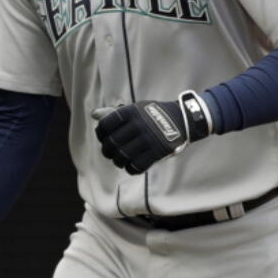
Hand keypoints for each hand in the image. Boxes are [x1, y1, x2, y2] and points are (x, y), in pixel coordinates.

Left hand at [93, 90, 211, 174]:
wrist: (184, 119)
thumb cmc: (154, 115)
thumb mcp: (136, 109)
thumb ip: (115, 113)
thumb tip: (94, 114)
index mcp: (131, 112)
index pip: (105, 124)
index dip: (100, 133)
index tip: (103, 138)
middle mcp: (138, 124)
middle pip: (111, 143)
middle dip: (107, 150)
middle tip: (109, 152)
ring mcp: (148, 139)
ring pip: (121, 156)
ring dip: (117, 161)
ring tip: (119, 160)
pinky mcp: (157, 151)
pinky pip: (136, 166)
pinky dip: (130, 169)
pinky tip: (131, 166)